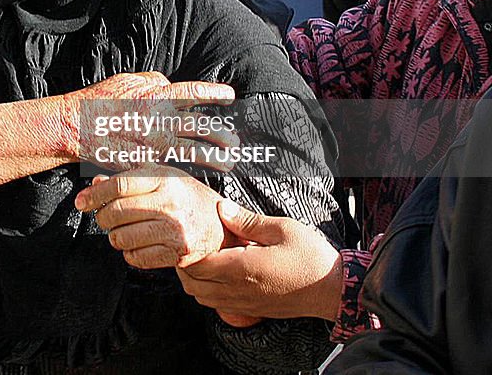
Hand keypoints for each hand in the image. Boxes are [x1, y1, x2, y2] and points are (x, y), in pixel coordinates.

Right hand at [63, 71, 238, 171]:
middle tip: (234, 141)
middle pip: (203, 127)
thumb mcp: (127, 81)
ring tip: (229, 162)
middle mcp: (160, 121)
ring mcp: (154, 144)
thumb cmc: (98, 100)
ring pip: (195, 151)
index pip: (195, 93)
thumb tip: (169, 84)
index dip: (216, 94)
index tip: (230, 96)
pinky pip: (172, 167)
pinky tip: (198, 175)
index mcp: (157, 97)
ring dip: (215, 157)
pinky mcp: (145, 163)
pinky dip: (187, 170)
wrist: (75, 127)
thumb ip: (153, 82)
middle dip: (223, 135)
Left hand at [74, 167, 227, 268]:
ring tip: (125, 230)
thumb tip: (95, 185)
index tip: (81, 201)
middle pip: (115, 212)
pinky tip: (138, 244)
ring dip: (115, 236)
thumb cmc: (187, 197)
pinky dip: (129, 253)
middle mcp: (170, 205)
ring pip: (121, 237)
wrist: (221, 226)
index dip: (94, 194)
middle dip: (102, 217)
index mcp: (165, 180)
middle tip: (106, 217)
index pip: (119, 186)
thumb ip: (129, 179)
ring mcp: (174, 231)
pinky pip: (135, 258)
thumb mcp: (162, 177)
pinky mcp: (177, 254)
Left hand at [176, 200, 341, 324]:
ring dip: (194, 280)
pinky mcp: (251, 310)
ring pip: (202, 298)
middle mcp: (238, 290)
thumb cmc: (312, 258)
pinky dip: (208, 291)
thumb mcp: (282, 229)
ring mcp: (243, 304)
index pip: (196, 264)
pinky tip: (219, 273)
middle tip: (189, 245)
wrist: (335, 291)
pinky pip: (217, 305)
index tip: (187, 235)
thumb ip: (247, 220)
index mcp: (242, 268)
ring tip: (202, 258)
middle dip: (184, 265)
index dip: (185, 250)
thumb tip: (222, 208)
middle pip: (192, 284)